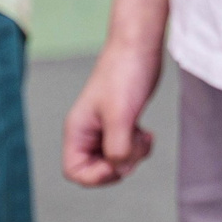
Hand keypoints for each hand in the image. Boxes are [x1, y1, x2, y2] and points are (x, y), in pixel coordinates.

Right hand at [61, 41, 161, 185]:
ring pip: (115, 160)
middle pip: (97, 169)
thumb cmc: (124, 73)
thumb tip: (121, 169)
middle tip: (134, 145)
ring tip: (143, 137)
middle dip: (119, 165)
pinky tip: (147, 133)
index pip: (74, 171)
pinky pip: (127, 148)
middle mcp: (88, 131)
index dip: (96, 176)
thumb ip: (117, 148)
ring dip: (132, 156)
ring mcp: (105, 127)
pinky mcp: (122, 122)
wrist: (139, 45)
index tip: (117, 162)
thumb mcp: (120, 116)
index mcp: (77, 130)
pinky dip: (138, 147)